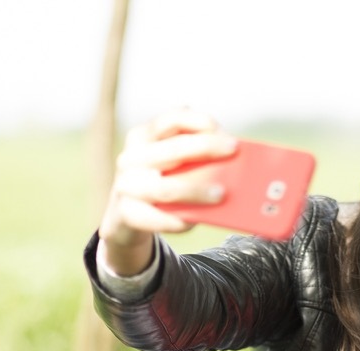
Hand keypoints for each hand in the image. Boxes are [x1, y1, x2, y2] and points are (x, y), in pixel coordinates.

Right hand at [98, 108, 237, 275]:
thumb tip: (231, 164)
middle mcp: (131, 157)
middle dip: (206, 148)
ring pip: (165, 188)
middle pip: (173, 149)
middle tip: (233, 153)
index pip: (171, 120)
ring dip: (196, 191)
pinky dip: (177, 220)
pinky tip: (194, 221)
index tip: (223, 132)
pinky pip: (156, 218)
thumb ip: (193, 158)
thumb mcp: (172, 164)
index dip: (199, 122)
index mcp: (143, 136)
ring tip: (220, 195)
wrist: (128, 217)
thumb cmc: (162, 183)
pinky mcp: (127, 214)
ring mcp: (125, 186)